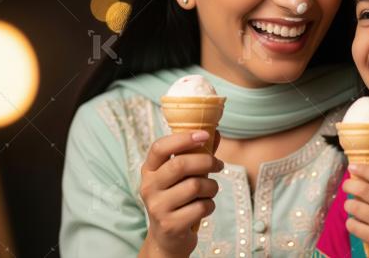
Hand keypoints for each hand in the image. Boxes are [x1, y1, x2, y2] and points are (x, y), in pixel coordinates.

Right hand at [138, 130, 222, 257]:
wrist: (168, 238)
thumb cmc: (178, 199)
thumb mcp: (182, 177)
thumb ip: (196, 155)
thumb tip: (215, 132)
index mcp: (149, 170)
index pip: (160, 147)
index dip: (183, 139)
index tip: (204, 135)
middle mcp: (149, 187)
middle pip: (180, 165)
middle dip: (206, 162)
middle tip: (219, 165)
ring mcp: (157, 207)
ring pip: (195, 186)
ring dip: (212, 187)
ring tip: (210, 190)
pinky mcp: (171, 225)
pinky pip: (201, 207)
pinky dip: (210, 205)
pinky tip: (204, 207)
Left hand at [341, 164, 368, 257]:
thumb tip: (362, 176)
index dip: (364, 169)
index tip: (352, 166)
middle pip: (364, 189)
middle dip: (349, 185)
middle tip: (346, 186)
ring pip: (355, 207)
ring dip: (349, 205)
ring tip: (351, 206)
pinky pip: (354, 226)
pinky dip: (351, 222)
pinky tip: (356, 222)